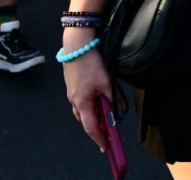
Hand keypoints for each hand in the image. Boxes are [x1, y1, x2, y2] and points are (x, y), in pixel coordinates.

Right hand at [63, 36, 114, 152]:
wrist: (77, 45)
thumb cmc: (91, 63)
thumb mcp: (107, 82)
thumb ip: (113, 98)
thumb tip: (118, 111)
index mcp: (82, 103)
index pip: (91, 127)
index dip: (99, 138)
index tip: (106, 146)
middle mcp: (74, 100)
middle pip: (85, 120)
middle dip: (97, 128)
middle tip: (108, 132)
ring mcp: (72, 93)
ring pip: (83, 110)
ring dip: (93, 115)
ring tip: (105, 116)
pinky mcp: (72, 85)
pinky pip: (81, 101)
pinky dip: (90, 105)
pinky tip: (98, 100)